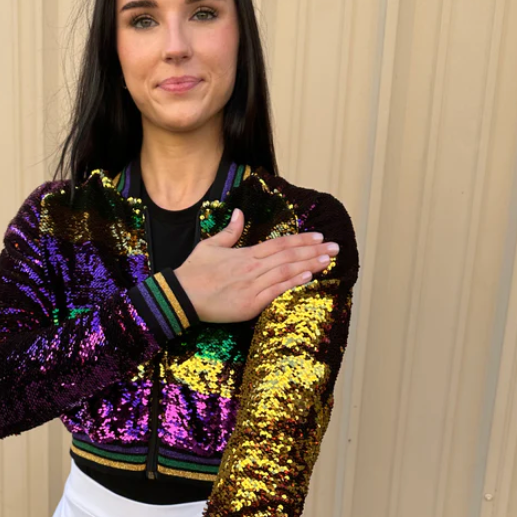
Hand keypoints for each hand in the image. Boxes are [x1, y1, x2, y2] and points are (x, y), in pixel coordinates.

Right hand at [174, 208, 338, 322]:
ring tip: (329, 260)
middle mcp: (252, 268)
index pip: (279, 244)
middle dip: (314, 251)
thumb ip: (229, 231)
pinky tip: (309, 277)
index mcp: (245, 254)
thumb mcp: (210, 245)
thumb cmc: (194, 272)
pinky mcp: (250, 304)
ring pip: (286, 271)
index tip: (318, 237)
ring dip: (310, 265)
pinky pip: (276, 291)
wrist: (181, 296)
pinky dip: (293, 283)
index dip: (301, 240)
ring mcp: (252, 286)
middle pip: (289, 256)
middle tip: (335, 247)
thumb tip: (238, 212)